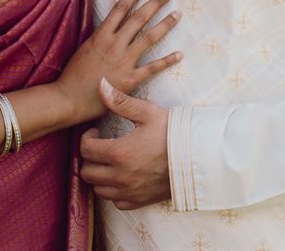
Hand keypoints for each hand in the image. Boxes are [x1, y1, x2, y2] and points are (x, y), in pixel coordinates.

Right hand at [57, 0, 181, 122]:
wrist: (70, 99)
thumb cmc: (73, 75)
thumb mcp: (84, 48)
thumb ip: (99, 38)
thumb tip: (109, 27)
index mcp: (101, 35)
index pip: (120, 8)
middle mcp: (114, 44)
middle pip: (139, 18)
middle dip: (155, 2)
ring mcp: (124, 61)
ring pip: (149, 38)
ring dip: (165, 24)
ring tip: (177, 15)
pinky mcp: (130, 79)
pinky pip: (153, 68)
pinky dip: (167, 61)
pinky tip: (180, 54)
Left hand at [79, 78, 171, 209]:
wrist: (199, 157)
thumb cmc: (173, 132)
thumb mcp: (147, 112)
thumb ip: (120, 101)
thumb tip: (100, 84)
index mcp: (119, 153)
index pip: (85, 149)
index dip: (87, 138)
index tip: (97, 132)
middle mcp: (121, 176)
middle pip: (87, 172)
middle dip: (89, 157)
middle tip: (101, 146)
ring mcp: (129, 192)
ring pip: (98, 189)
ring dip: (99, 175)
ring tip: (110, 161)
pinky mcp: (139, 201)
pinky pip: (115, 202)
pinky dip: (113, 191)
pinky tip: (122, 176)